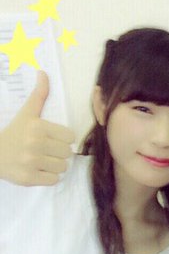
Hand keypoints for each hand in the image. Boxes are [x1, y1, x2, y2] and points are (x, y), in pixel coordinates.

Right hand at [0, 71, 74, 185]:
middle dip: (58, 152)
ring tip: (41, 160)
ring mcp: (31, 162)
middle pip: (68, 153)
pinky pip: (54, 180)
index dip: (62, 139)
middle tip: (44, 150)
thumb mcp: (26, 113)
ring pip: (63, 167)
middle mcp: (35, 144)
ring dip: (55, 166)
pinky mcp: (28, 178)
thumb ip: (39, 95)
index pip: (70, 137)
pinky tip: (37, 170)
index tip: (50, 138)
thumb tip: (44, 72)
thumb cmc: (13, 133)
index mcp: (37, 127)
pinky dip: (48, 177)